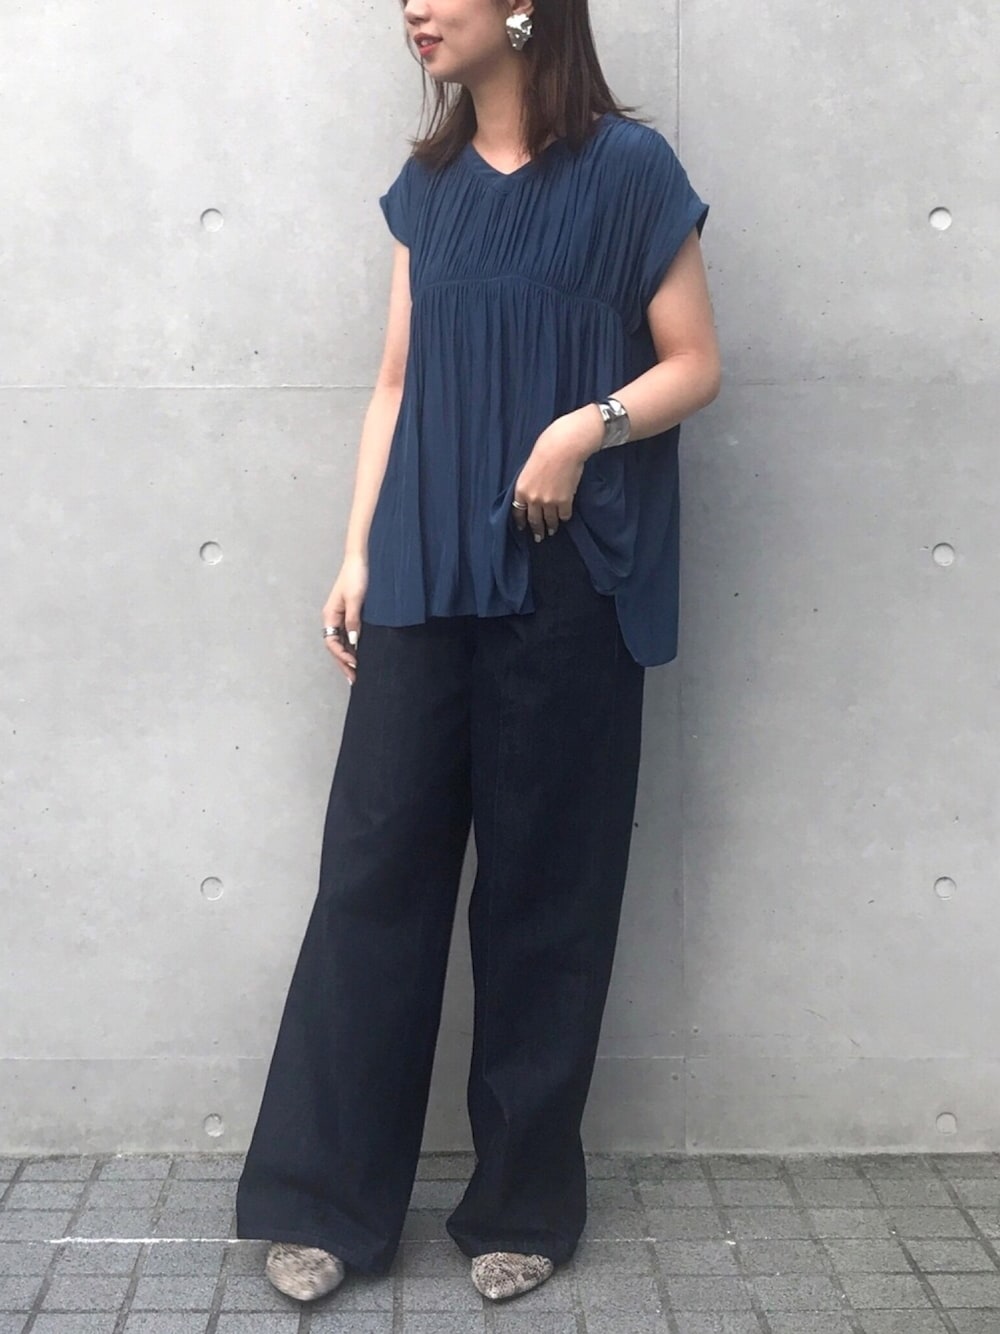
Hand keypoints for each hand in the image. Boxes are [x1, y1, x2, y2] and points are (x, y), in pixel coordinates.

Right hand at [321, 553, 367, 683]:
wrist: (362, 558)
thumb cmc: (357, 576)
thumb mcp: (355, 599)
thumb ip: (353, 621)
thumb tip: (353, 642)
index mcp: (330, 615)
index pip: (332, 643)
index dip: (342, 656)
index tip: (356, 664)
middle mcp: (333, 618)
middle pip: (335, 646)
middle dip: (344, 663)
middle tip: (354, 679)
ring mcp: (342, 616)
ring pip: (342, 643)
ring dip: (348, 657)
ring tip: (357, 672)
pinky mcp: (351, 614)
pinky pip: (349, 635)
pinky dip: (353, 647)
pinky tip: (360, 655)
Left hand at [511, 406, 603, 540]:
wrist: (563, 447)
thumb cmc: (546, 450)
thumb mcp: (528, 469)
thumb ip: (528, 484)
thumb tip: (532, 494)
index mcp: (521, 490)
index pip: (518, 512)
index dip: (521, 522)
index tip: (523, 528)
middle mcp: (532, 499)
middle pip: (534, 521)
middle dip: (537, 530)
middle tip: (538, 537)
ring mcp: (549, 502)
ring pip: (550, 521)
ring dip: (551, 527)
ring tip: (552, 531)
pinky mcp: (564, 502)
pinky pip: (564, 516)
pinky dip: (564, 517)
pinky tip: (564, 518)